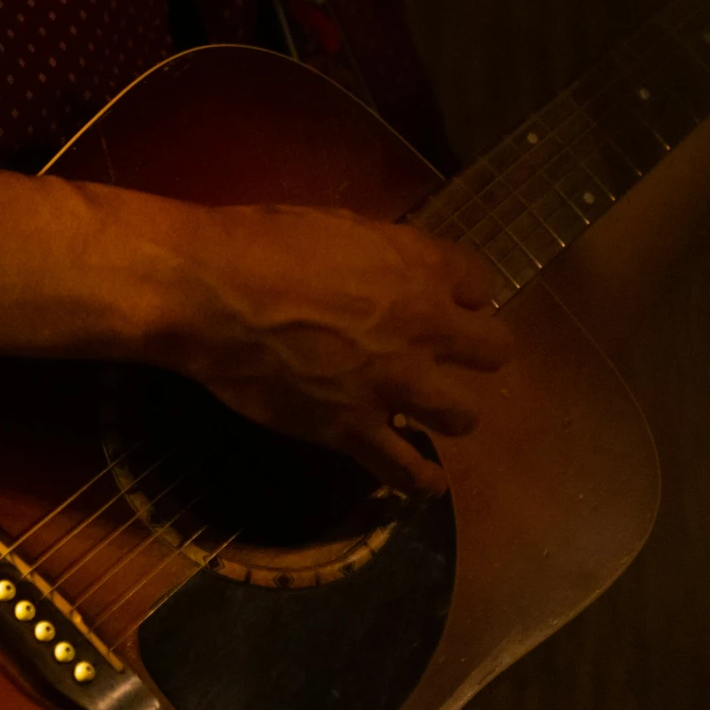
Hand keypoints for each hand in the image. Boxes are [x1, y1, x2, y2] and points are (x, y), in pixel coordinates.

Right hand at [156, 204, 510, 495]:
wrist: (216, 296)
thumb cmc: (264, 243)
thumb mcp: (339, 225)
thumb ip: (380, 254)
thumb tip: (387, 273)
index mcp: (420, 267)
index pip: (479, 283)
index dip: (465, 294)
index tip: (450, 301)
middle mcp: (425, 328)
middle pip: (493, 351)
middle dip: (477, 353)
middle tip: (451, 358)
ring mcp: (394, 385)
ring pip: (463, 416)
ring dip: (452, 413)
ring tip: (437, 415)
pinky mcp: (356, 430)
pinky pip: (405, 469)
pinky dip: (418, 480)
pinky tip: (427, 484)